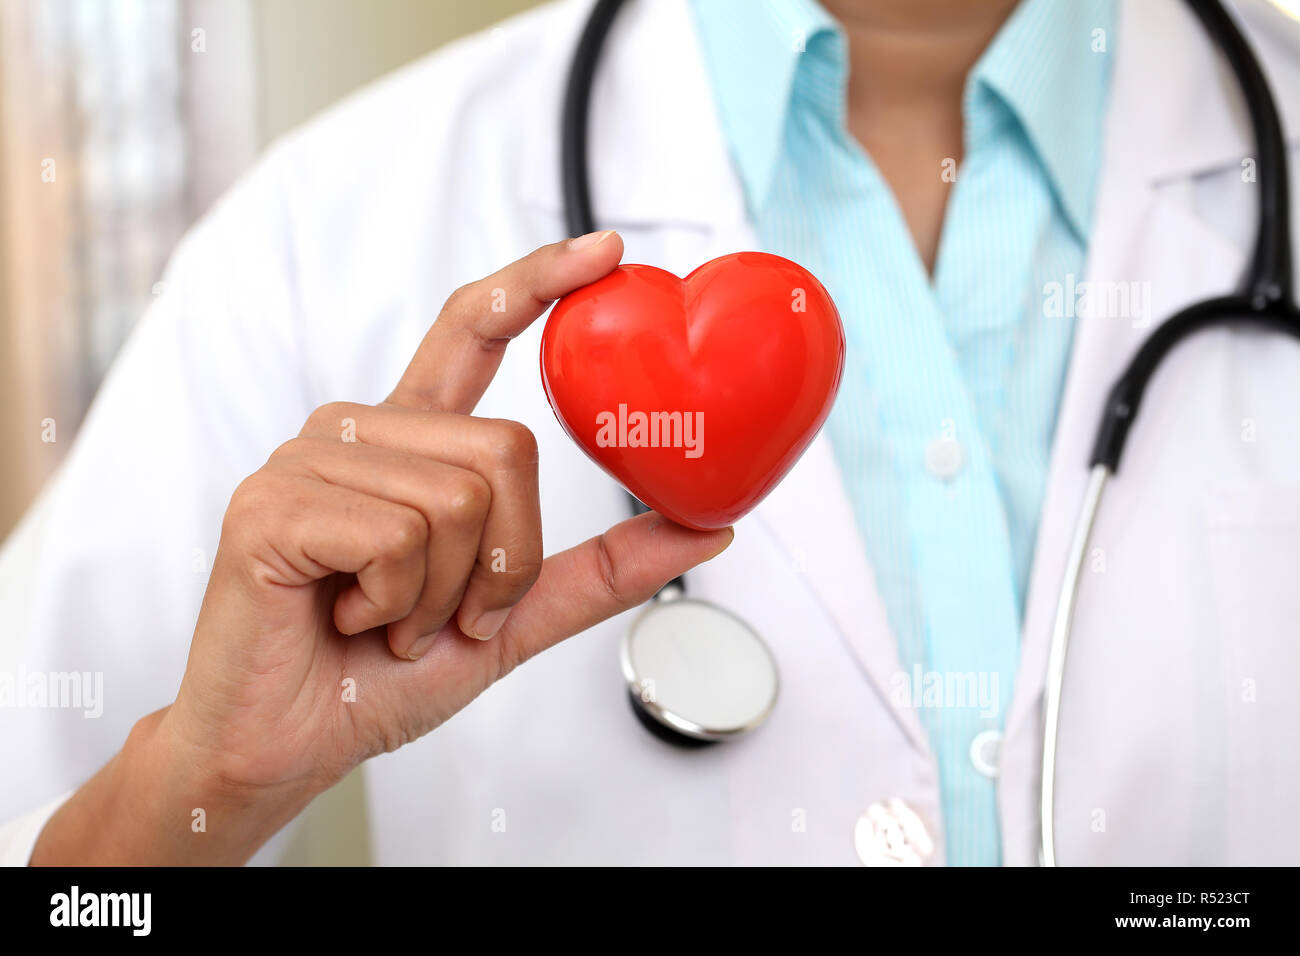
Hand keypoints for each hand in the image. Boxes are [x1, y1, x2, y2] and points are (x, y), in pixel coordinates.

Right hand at [31, 232, 732, 864]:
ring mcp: (308, 459)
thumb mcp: (515, 619)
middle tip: (449, 614)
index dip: (537, 283)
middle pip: (508, 449)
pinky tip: (349, 618)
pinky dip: (398, 604)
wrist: (287, 745)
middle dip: (505, 562)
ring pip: (459, 498)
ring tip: (388, 620)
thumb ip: (602, 569)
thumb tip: (709, 527)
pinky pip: (399, 537)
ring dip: (448, 595)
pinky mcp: (272, 502)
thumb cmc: (382, 676)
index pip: (472, 331)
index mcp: (410, 442)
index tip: (609, 250)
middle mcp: (359, 430)